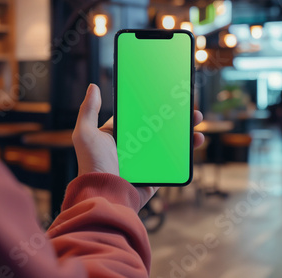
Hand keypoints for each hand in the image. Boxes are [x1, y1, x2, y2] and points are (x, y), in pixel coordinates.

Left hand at [72, 84, 204, 210]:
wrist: (106, 194)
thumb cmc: (93, 164)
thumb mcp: (85, 133)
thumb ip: (88, 109)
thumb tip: (93, 87)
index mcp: (118, 135)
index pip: (138, 116)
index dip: (152, 105)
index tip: (165, 93)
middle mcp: (133, 147)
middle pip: (158, 127)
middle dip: (174, 116)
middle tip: (188, 105)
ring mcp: (146, 162)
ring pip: (169, 142)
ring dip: (184, 131)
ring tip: (196, 119)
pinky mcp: (156, 175)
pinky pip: (175, 162)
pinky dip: (187, 152)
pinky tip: (196, 140)